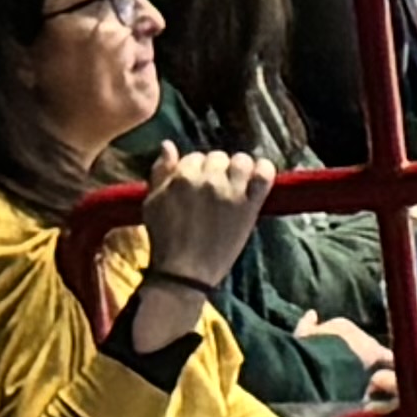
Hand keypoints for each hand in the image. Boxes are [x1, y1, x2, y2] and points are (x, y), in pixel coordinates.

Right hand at [137, 144, 272, 290]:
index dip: (197, 169)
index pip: (195, 157)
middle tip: (215, 189)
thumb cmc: (164, 238)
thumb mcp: (152, 202)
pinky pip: (265, 175)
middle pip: (219, 157)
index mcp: (181, 177)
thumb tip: (168, 145)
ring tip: (234, 184)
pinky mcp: (249, 205)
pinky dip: (265, 170)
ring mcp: (230, 192)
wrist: (185, 270)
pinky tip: (258, 177)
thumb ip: (160, 172)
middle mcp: (207, 181)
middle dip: (217, 169)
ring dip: (239, 169)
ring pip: (242, 161)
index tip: (198, 184)